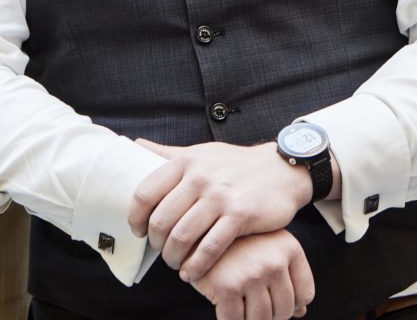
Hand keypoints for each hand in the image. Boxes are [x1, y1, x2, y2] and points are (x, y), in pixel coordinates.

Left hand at [128, 139, 312, 280]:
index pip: (145, 193)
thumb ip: (168, 153)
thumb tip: (135, 145)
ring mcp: (220, 197)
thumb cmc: (236, 164)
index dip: (136, 218)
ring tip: (176, 264)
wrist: (282, 169)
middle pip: (161, 220)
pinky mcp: (240, 215)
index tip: (139, 231)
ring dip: (173, 258)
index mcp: (186, 162)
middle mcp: (200, 177)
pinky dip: (196, 265)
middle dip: (156, 243)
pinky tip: (192, 272)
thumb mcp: (201, 152)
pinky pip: (210, 247)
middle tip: (161, 251)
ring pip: (182, 237)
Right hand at [189, 229, 314, 319]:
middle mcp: (274, 261)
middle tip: (251, 307)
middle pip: (285, 310)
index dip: (290, 305)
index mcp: (289, 248)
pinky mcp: (227, 287)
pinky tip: (224, 309)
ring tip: (239, 308)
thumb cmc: (235, 243)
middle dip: (270, 316)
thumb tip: (301, 313)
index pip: (305, 295)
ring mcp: (251, 274)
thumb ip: (286, 278)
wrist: (195, 229)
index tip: (272, 301)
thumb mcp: (266, 250)